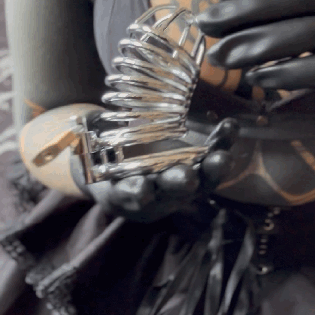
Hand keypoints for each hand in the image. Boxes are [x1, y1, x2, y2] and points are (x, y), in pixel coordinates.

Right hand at [71, 118, 237, 223]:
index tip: (141, 189)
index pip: (132, 195)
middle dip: (179, 184)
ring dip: (212, 171)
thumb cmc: (103, 160)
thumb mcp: (90, 153)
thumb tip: (85, 118)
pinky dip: (221, 146)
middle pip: (171, 192)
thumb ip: (89, 138)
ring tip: (223, 157)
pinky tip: (230, 128)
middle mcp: (156, 194)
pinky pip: (211, 161)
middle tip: (187, 178)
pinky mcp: (197, 169)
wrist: (122, 174)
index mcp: (125, 192)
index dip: (137, 192)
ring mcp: (180, 185)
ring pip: (200, 182)